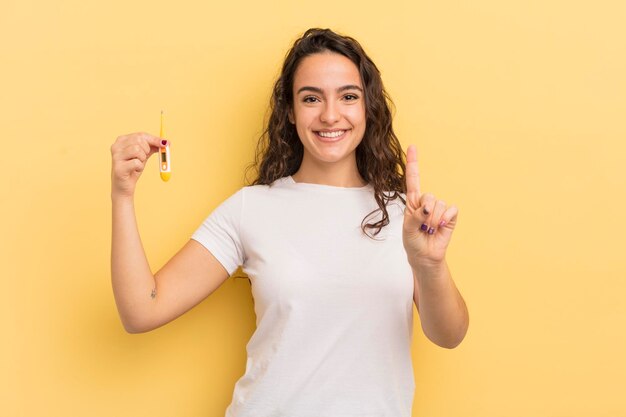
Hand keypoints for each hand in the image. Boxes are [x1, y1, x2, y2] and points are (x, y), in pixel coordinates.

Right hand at [110, 132, 168, 198]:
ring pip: (137, 150)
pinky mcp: (119, 167)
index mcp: (122, 140)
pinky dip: (140, 167)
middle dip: (146, 150)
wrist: (124, 187)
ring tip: (137, 165)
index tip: (165, 144)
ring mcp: (116, 157)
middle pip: (139, 140)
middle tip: (143, 158)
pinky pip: (136, 163)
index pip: (141, 135)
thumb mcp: (144, 155)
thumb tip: (167, 142)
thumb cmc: (133, 168)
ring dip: (142, 159)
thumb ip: (153, 147)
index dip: (154, 139)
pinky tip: (134, 171)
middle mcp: (116, 146)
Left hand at [402, 145, 457, 267]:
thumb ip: (415, 217)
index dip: (413, 163)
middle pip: (428, 196)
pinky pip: (451, 210)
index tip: (412, 146)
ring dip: (434, 221)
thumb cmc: (413, 242)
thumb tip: (427, 208)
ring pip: (439, 205)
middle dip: (425, 213)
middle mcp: (426, 202)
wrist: (424, 256)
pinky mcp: (450, 216)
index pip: (413, 180)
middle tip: (422, 226)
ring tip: (430, 229)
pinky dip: (445, 220)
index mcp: (412, 202)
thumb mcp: (407, 230)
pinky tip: (441, 228)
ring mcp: (439, 208)